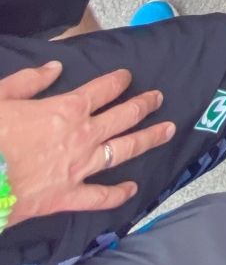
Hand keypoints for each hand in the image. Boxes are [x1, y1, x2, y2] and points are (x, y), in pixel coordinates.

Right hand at [0, 62, 175, 225]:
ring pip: (125, 150)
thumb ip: (29, 81)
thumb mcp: (1, 96)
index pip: (103, 90)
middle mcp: (83, 136)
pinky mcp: (68, 197)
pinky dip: (118, 194)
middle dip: (144, 104)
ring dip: (149, 138)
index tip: (128, 76)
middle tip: (159, 98)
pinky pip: (100, 196)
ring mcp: (80, 167)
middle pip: (124, 116)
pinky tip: (133, 189)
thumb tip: (55, 67)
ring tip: (169, 130)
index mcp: (67, 109)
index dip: (118, 81)